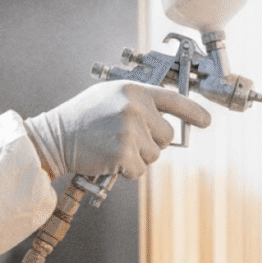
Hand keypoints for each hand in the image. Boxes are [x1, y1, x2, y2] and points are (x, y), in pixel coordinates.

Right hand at [24, 81, 210, 179]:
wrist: (54, 137)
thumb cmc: (82, 117)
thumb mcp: (110, 96)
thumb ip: (139, 101)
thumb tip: (166, 114)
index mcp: (134, 91)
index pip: (175, 101)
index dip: (195, 113)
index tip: (206, 122)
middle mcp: (136, 108)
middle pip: (166, 135)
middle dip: (151, 142)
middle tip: (126, 139)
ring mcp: (130, 131)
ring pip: (154, 155)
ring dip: (138, 157)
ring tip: (113, 146)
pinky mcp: (123, 153)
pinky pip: (140, 171)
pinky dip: (127, 171)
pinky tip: (109, 160)